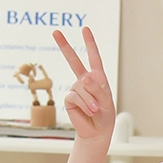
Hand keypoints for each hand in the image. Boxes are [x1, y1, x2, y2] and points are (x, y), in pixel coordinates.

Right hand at [53, 26, 114, 140]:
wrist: (97, 132)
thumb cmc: (105, 117)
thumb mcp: (107, 102)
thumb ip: (98, 89)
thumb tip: (84, 77)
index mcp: (97, 78)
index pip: (94, 58)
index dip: (90, 44)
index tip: (85, 29)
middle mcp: (84, 81)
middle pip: (73, 61)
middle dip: (64, 46)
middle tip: (55, 31)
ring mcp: (76, 89)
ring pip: (81, 88)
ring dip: (90, 101)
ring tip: (96, 110)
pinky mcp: (69, 99)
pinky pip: (75, 97)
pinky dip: (84, 104)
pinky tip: (89, 111)